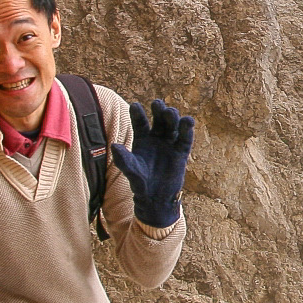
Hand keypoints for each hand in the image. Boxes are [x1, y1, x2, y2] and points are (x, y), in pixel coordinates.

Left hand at [109, 99, 193, 227]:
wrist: (156, 198)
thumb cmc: (140, 182)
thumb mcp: (130, 170)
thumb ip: (123, 159)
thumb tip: (113, 145)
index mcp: (142, 139)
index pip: (140, 122)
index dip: (138, 114)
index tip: (135, 105)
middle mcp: (156, 138)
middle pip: (158, 119)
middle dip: (158, 110)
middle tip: (157, 104)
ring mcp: (169, 143)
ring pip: (172, 126)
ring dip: (172, 117)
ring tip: (170, 112)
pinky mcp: (181, 152)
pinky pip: (185, 138)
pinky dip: (187, 130)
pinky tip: (188, 121)